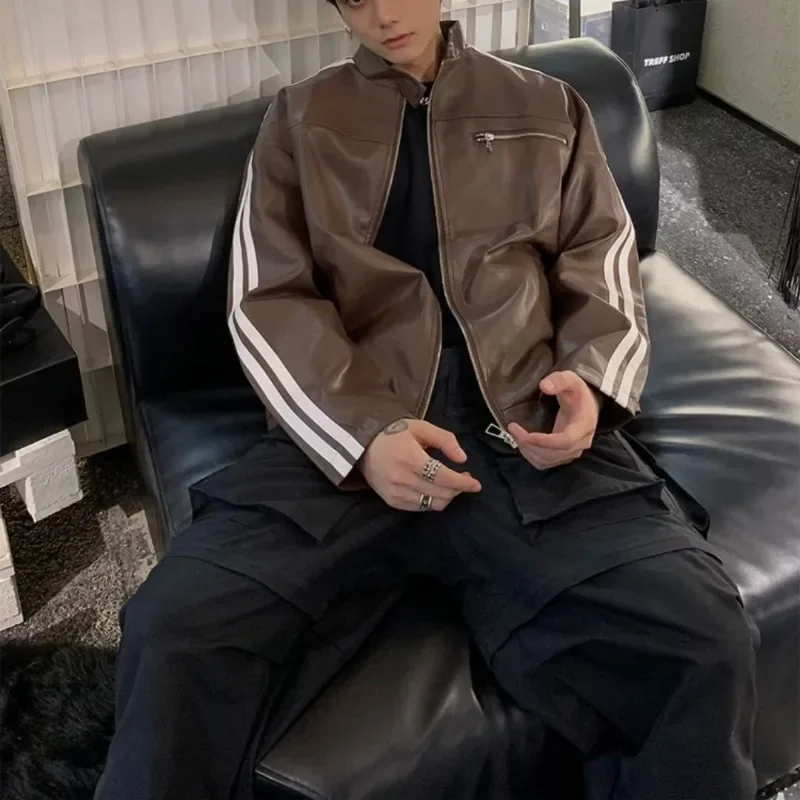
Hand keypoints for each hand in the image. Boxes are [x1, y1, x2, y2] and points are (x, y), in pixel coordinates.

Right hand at [360, 419, 481, 510]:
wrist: (363, 444)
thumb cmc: (395, 433)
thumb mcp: (422, 428)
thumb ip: (445, 440)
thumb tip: (463, 459)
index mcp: (409, 458)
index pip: (443, 477)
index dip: (463, 482)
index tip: (476, 483)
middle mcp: (401, 479)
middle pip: (441, 493)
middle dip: (458, 489)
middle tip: (465, 479)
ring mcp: (395, 493)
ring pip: (432, 504)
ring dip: (447, 497)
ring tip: (452, 485)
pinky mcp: (392, 501)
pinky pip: (420, 507)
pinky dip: (432, 501)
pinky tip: (435, 490)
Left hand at [509, 371, 600, 469]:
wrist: (586, 406)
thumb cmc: (577, 392)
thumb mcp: (571, 380)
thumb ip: (559, 380)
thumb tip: (544, 386)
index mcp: (584, 426)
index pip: (565, 441)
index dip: (543, 441)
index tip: (524, 434)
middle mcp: (580, 444)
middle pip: (553, 453)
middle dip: (529, 444)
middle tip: (512, 428)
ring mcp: (572, 453)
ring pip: (546, 460)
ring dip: (528, 450)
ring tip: (515, 433)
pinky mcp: (563, 457)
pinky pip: (544, 463)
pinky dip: (530, 455)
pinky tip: (522, 442)